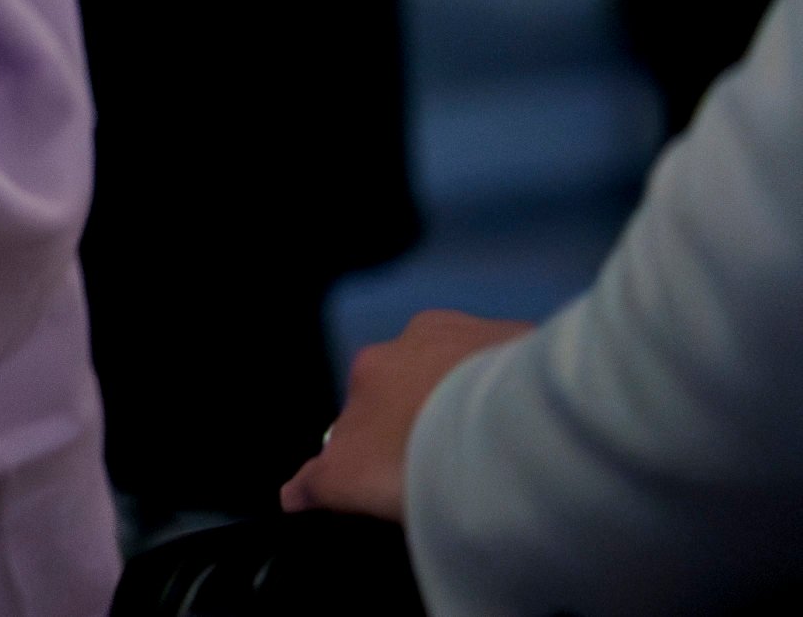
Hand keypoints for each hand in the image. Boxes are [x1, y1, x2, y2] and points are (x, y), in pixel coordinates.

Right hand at [282, 309, 532, 518]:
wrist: (508, 431)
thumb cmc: (416, 453)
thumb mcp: (349, 480)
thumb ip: (316, 482)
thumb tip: (291, 493)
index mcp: (370, 366)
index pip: (368, 406)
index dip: (385, 442)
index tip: (408, 476)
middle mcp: (417, 335)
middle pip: (420, 381)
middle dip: (433, 414)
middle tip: (457, 464)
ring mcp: (476, 332)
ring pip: (471, 371)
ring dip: (477, 402)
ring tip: (500, 452)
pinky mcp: (530, 340)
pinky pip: (519, 372)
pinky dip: (520, 397)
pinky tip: (534, 435)